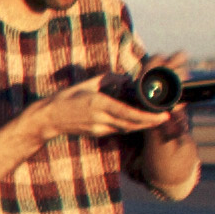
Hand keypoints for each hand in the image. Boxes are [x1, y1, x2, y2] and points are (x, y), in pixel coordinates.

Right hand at [22, 81, 165, 144]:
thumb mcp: (88, 84)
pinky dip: (128, 125)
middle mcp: (100, 118)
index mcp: (99, 103)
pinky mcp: (96, 134)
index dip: (147, 117)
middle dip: (150, 123)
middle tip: (165, 118)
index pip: (128, 113)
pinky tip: (136, 121)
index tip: (162, 116)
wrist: (49, 118)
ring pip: (126, 128)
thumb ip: (109, 80)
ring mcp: (98, 128)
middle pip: (132, 124)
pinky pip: (117, 130)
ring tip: (155, 119)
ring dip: (141, 125)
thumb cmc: (68, 97)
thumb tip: (127, 79)